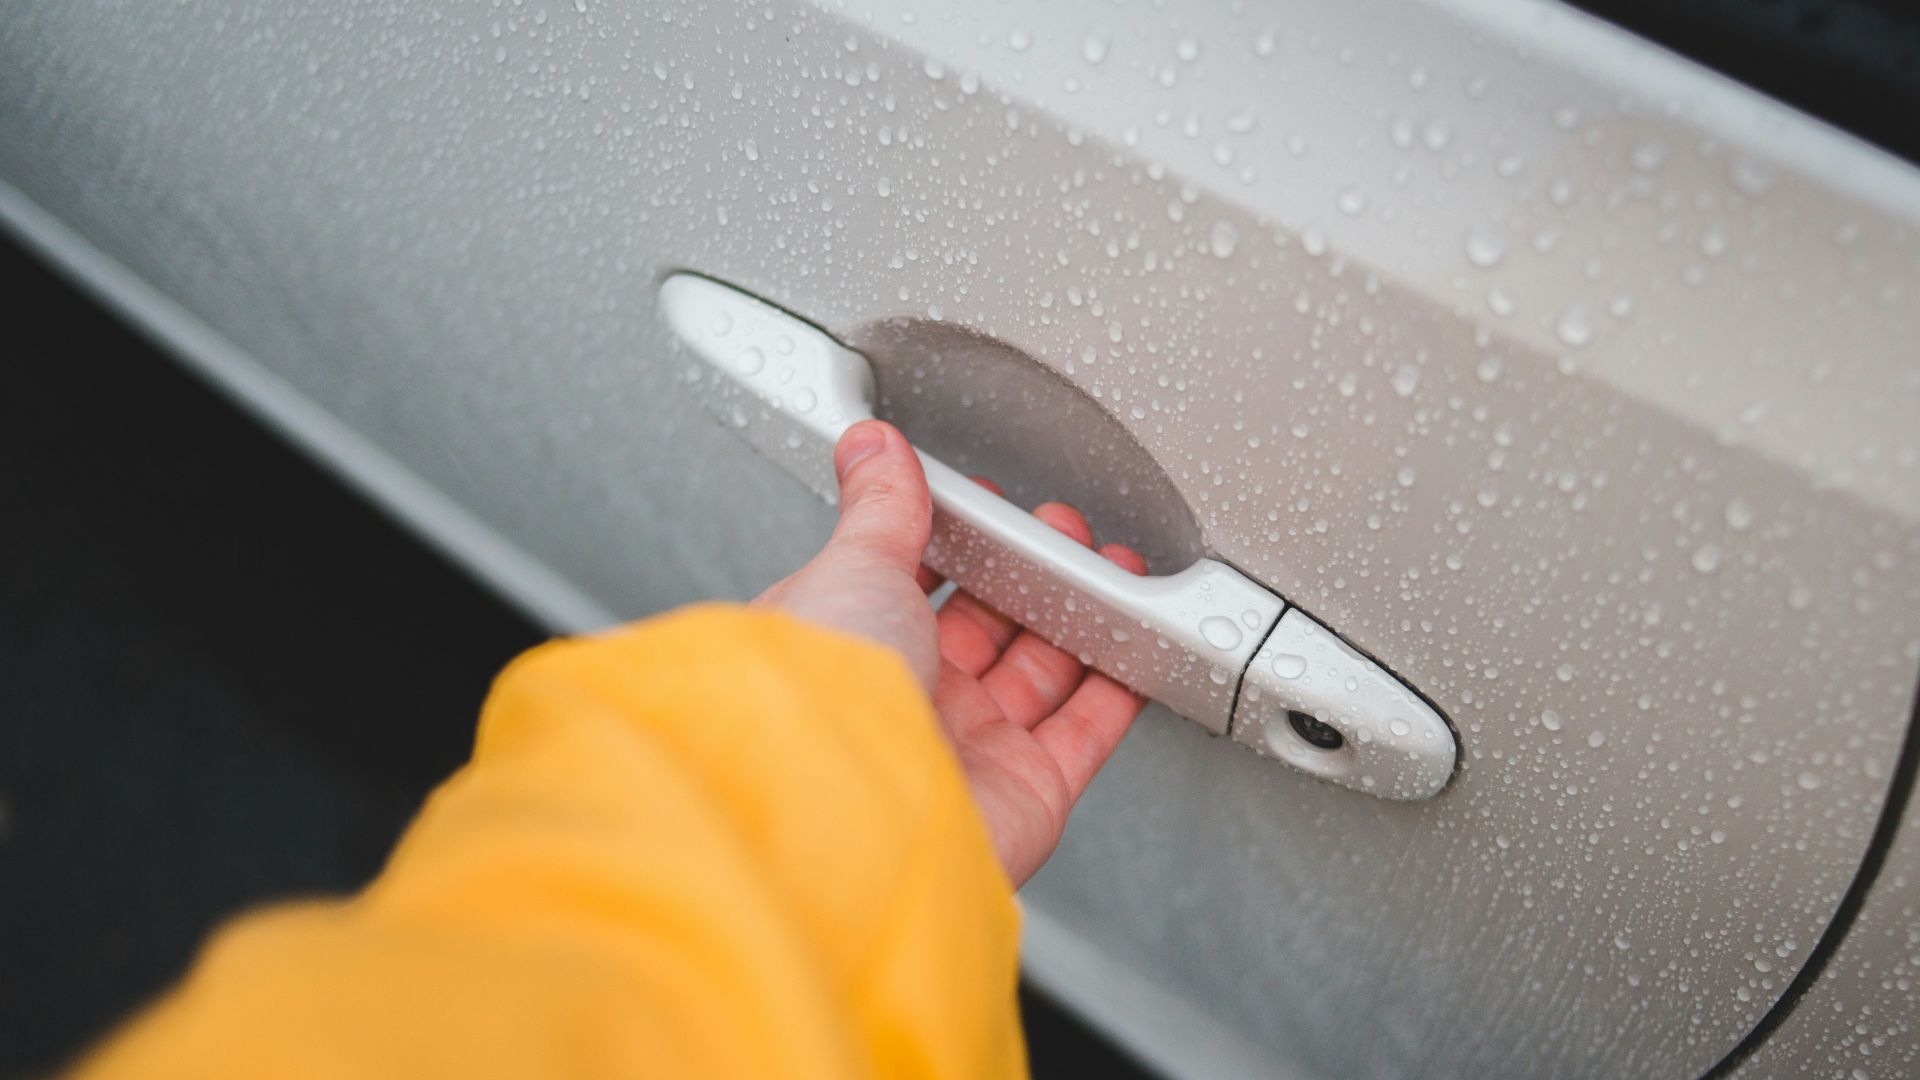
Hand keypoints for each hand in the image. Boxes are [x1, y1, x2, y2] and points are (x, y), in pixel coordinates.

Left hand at [754, 420, 1147, 885]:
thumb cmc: (825, 694)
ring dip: (1081, 620)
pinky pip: (1087, 731)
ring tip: (1115, 570)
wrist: (855, 812)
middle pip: (985, 626)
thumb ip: (879, 507)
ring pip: (1041, 673)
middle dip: (1031, 574)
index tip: (997, 507)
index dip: (959, 543)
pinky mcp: (1026, 792)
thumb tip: (871, 447)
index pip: (910, 581)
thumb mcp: (851, 566)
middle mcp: (905, 699)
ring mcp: (966, 749)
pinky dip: (1121, 688)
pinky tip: (1139, 645)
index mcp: (848, 642)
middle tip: (1068, 533)